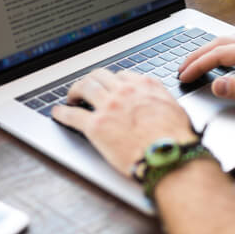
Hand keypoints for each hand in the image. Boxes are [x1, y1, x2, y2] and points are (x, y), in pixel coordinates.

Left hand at [51, 69, 198, 175]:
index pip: (122, 75)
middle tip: (85, 87)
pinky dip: (62, 113)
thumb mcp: (174, 109)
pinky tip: (58, 113)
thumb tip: (156, 104)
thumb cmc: (176, 139)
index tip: (109, 86)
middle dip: (90, 80)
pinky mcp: (96, 126)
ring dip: (75, 90)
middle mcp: (124, 91)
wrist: (169, 157)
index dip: (112, 81)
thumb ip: (160, 101)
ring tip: (71, 97)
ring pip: (84, 87)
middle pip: (100, 76)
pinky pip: (72, 115)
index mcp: (145, 86)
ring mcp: (108, 107)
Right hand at [178, 36, 234, 110]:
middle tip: (182, 67)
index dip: (198, 65)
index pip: (219, 55)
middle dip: (197, 54)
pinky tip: (223, 57)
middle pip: (220, 43)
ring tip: (196, 61)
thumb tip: (217, 85)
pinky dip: (223, 49)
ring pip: (230, 41)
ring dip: (209, 50)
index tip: (184, 75)